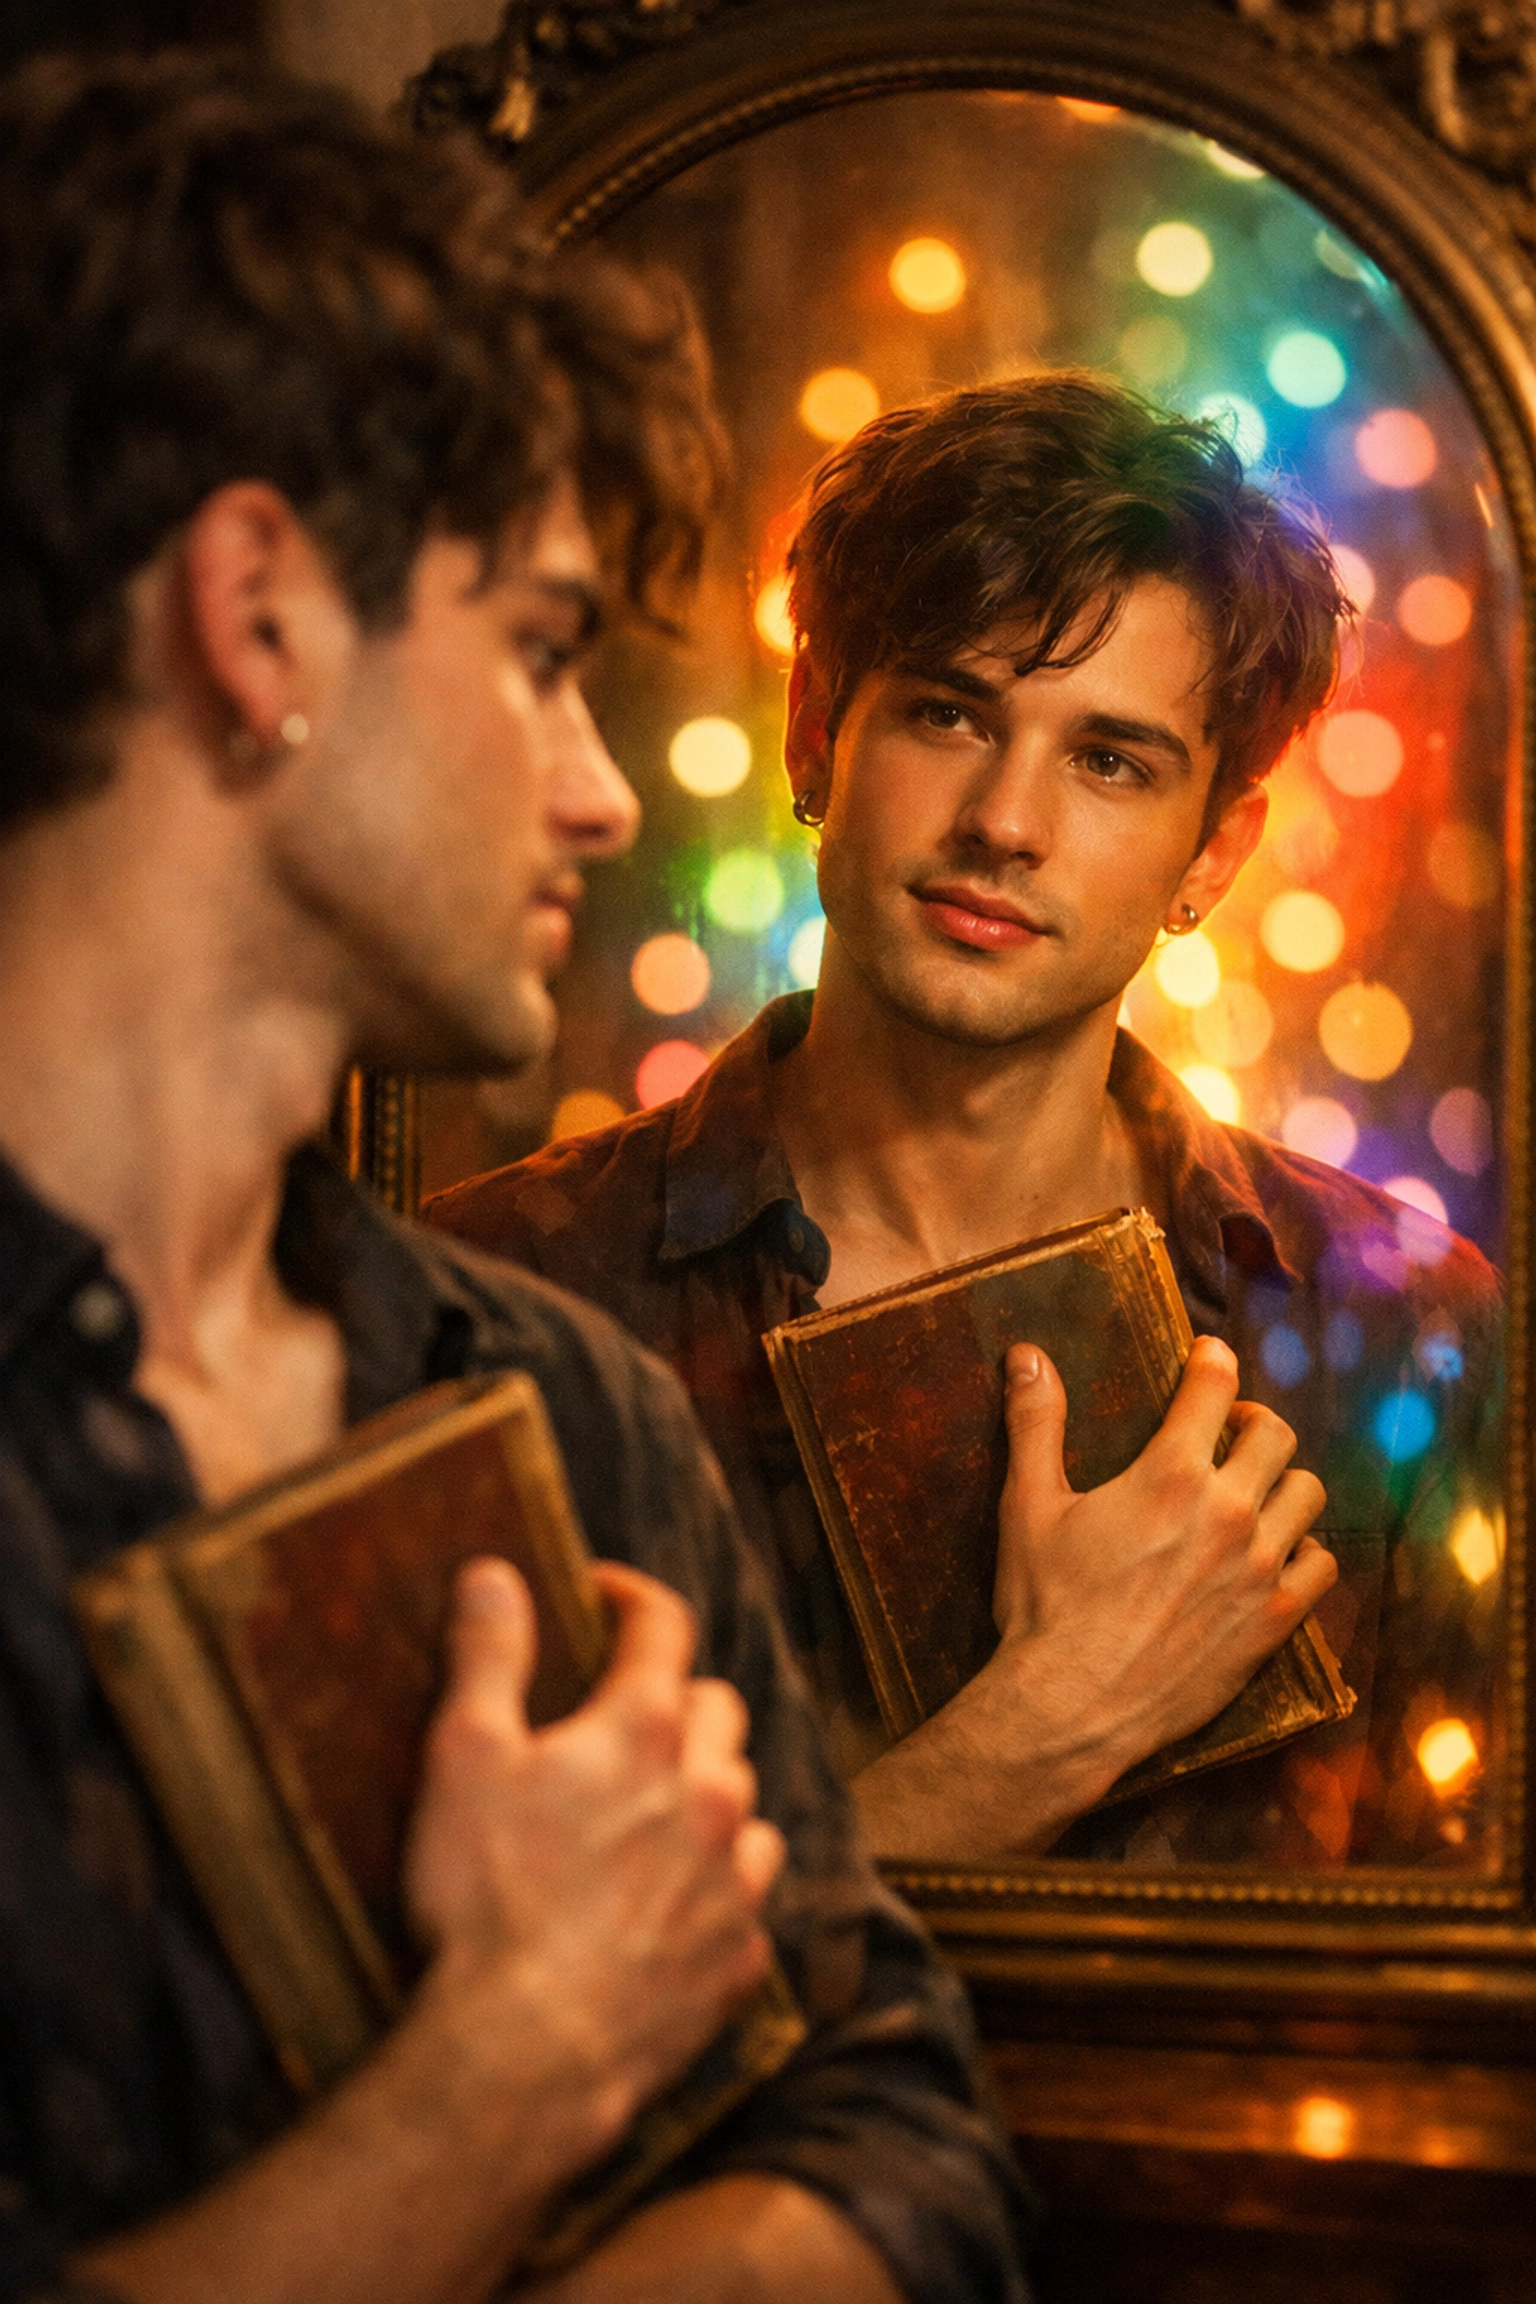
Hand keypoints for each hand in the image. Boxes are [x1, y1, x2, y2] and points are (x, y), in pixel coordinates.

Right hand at [405, 1557, 783, 2165]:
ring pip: (747, 1804)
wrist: (530, 2052)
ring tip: (651, 1816)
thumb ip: (487, 1655)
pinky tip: (670, 1909)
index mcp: (643, 1730)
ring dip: (707, 1796)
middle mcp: (711, 1791)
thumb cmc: (487, 1899)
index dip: (631, 1598)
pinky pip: (747, 1902)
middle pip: (719, 1708)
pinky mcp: (740, 1958)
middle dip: (676, 1698)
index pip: (663, 1624)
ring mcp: (734, 1878)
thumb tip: (496, 1573)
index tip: (599, 1597)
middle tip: (619, 1720)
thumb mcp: (464, 1756)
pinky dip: (716, 1891)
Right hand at [851, 1336, 1331, 1860]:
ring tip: (1255, 1493)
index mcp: (1170, 1473)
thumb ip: (1035, 1424)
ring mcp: (1260, 1567)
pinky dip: (1304, 1551)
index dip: (1212, 1360)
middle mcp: (1228, 1511)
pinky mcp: (1275, 1619)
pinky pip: (1322, 1564)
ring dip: (1282, 1483)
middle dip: (1251, 1422)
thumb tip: (1026, 1356)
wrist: (1073, 1706)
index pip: (1213, 1386)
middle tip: (1228, 1433)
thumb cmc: (1045, 1605)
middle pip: (1275, 1435)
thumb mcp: (1028, 1507)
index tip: (1208, 1356)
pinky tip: (1275, 1555)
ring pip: (1308, 1494)